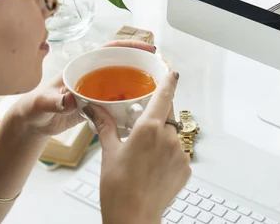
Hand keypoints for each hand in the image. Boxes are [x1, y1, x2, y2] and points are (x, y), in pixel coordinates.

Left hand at [11, 40, 156, 136]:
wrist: (32, 124)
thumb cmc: (34, 108)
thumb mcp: (42, 103)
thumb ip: (55, 101)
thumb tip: (69, 98)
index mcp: (81, 66)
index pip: (109, 49)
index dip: (129, 46)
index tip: (148, 48)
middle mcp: (92, 75)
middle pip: (122, 64)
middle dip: (142, 63)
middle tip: (161, 69)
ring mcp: (97, 90)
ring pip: (123, 83)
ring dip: (139, 84)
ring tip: (159, 88)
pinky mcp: (98, 106)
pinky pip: (119, 101)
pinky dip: (131, 103)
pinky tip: (143, 108)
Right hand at [84, 71, 190, 223]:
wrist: (133, 218)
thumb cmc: (118, 188)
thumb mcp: (109, 152)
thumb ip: (105, 125)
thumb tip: (93, 108)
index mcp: (149, 128)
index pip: (164, 95)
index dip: (169, 80)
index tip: (171, 71)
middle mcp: (168, 138)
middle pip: (168, 114)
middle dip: (158, 114)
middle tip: (143, 125)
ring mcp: (180, 153)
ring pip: (173, 134)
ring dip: (162, 137)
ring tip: (144, 154)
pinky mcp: (186, 168)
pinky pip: (178, 152)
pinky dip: (167, 154)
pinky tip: (152, 167)